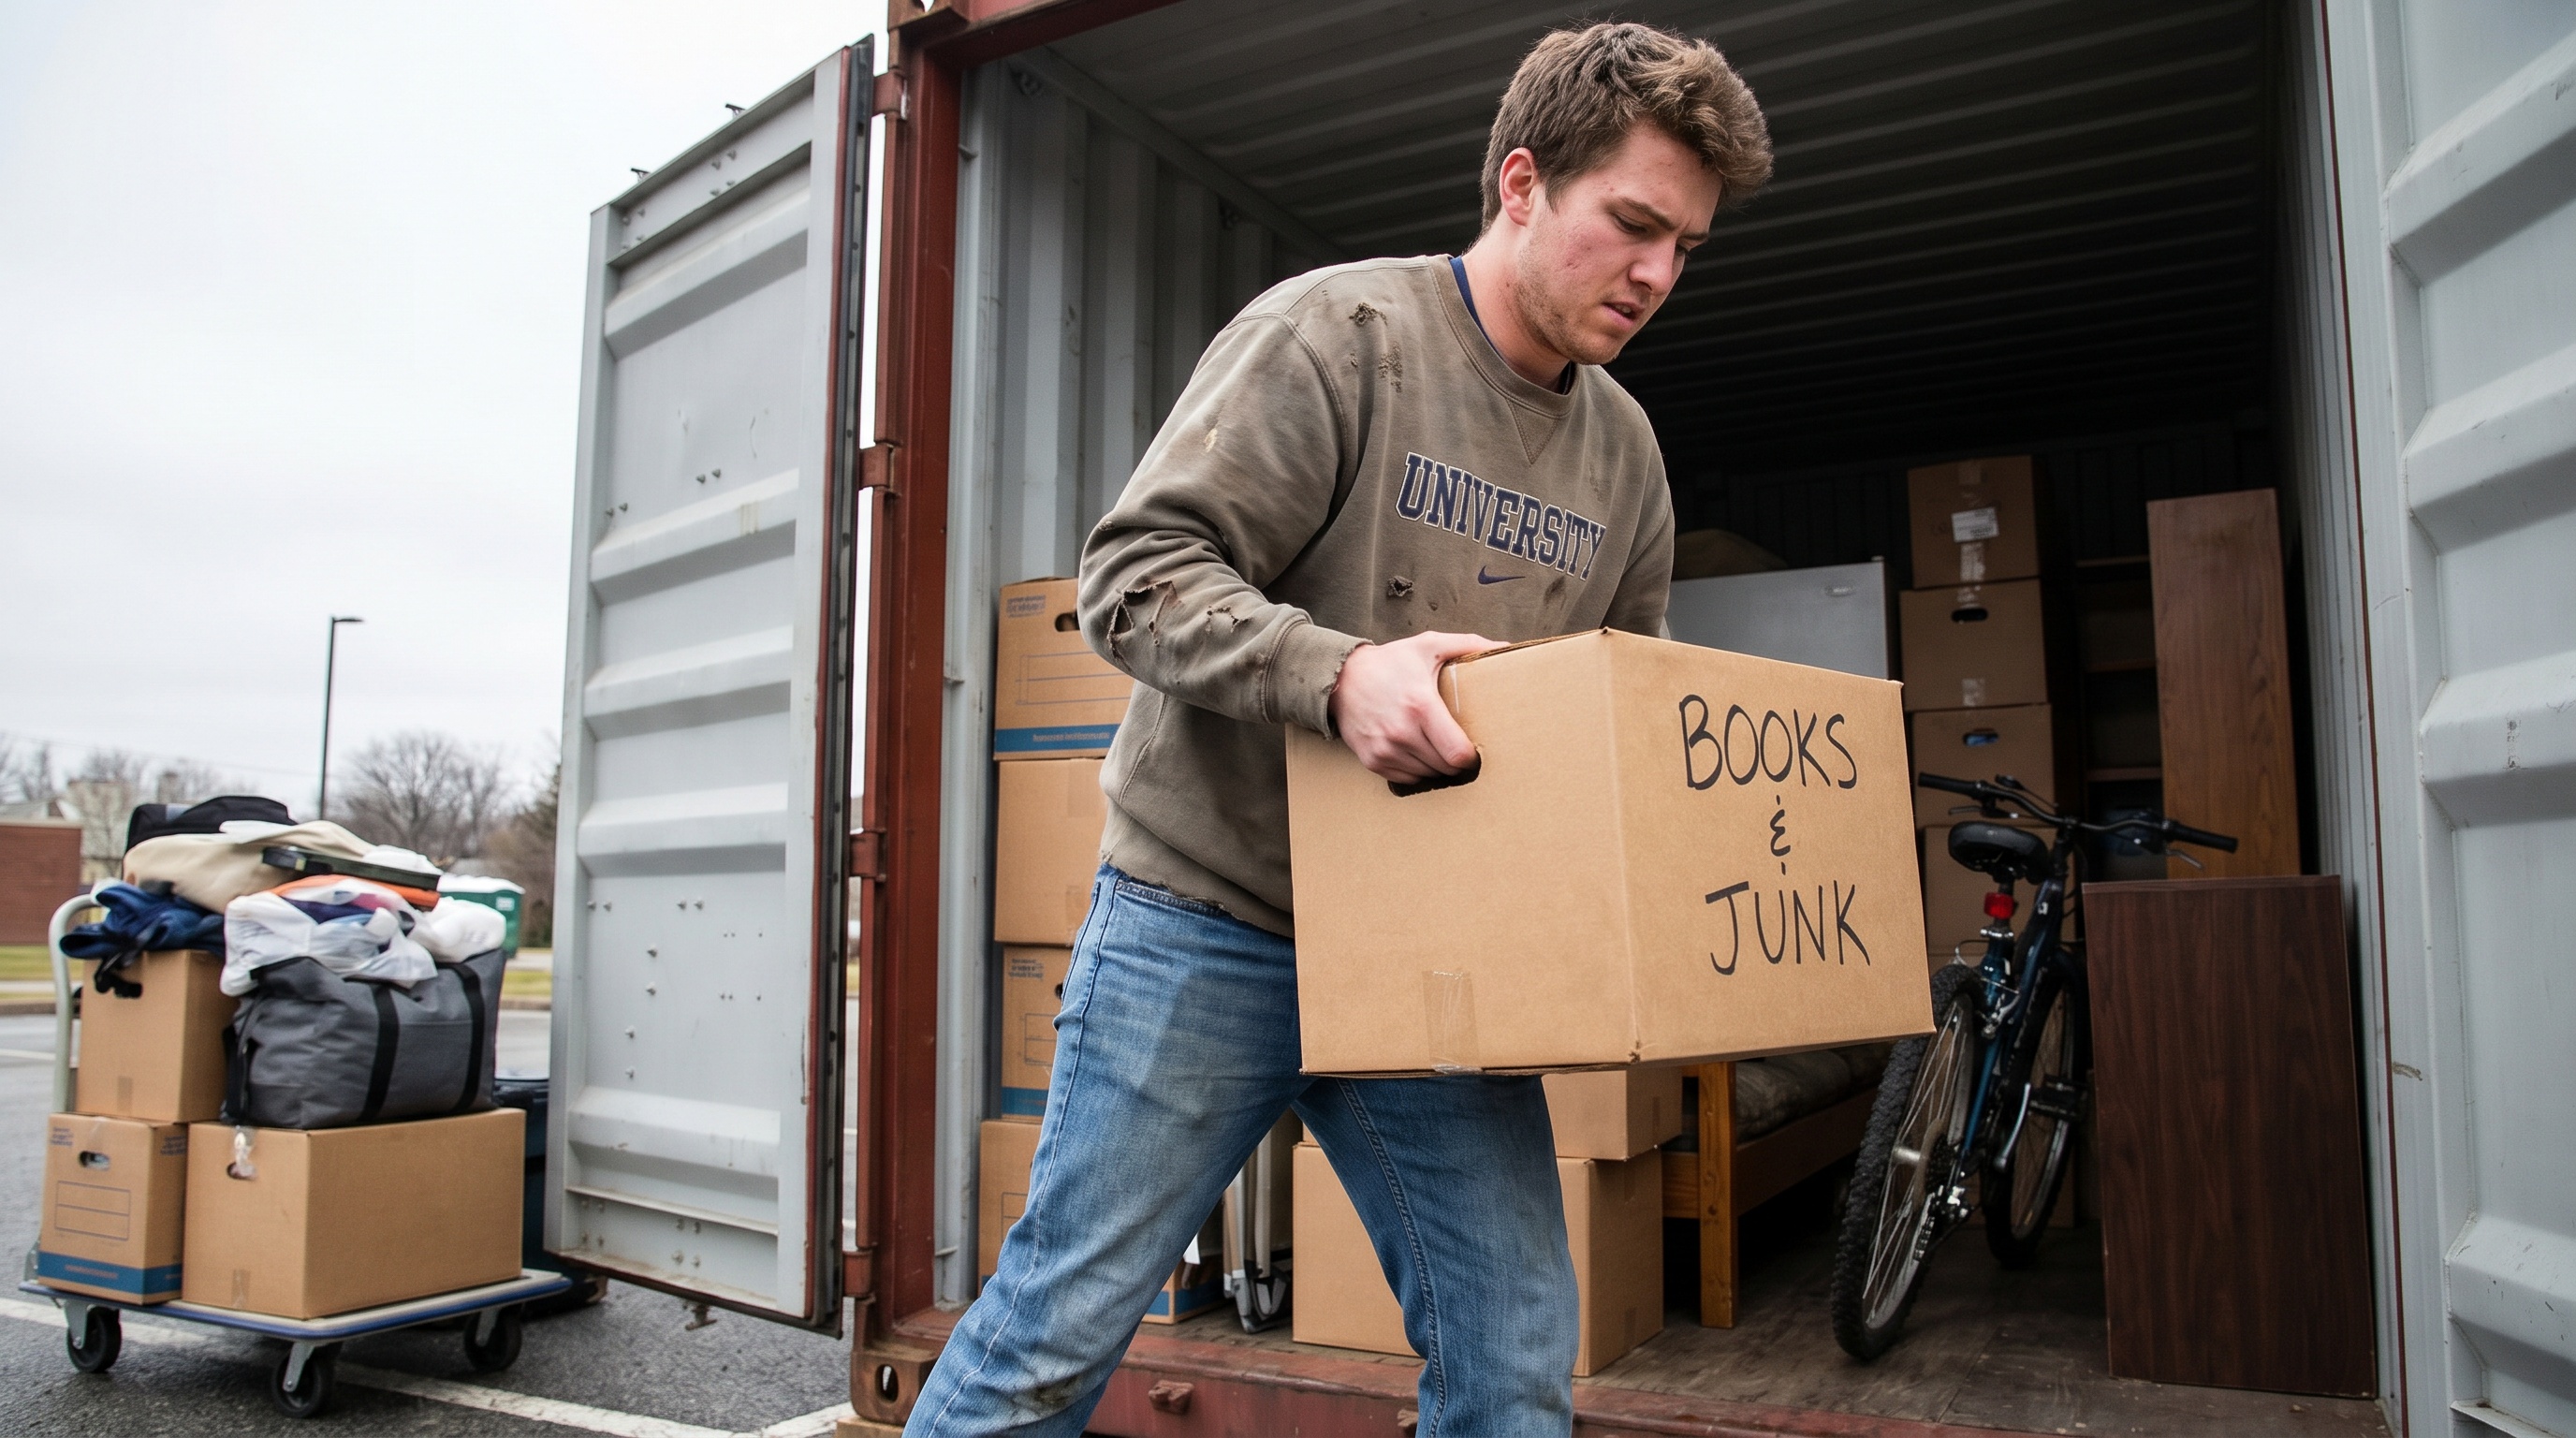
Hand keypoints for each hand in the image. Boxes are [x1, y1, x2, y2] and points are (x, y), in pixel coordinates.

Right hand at [1328, 631, 1497, 782]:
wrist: (1341, 678)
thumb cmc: (1390, 662)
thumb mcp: (1429, 646)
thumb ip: (1469, 645)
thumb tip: (1506, 648)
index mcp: (1421, 706)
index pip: (1457, 754)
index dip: (1471, 756)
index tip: (1475, 747)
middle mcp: (1401, 732)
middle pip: (1445, 767)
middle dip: (1456, 760)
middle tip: (1457, 744)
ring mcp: (1385, 749)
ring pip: (1428, 775)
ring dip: (1437, 765)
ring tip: (1436, 745)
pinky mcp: (1373, 761)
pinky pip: (1407, 779)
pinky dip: (1416, 769)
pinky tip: (1416, 750)